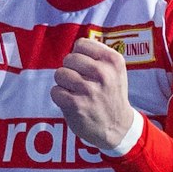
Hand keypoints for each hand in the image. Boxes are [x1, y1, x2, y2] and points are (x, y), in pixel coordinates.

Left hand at [51, 38, 135, 155]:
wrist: (118, 127)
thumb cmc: (111, 95)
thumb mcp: (115, 71)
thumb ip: (97, 55)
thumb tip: (76, 46)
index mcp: (113, 60)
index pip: (81, 44)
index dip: (78, 56)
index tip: (85, 68)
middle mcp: (103, 73)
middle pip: (69, 58)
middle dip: (70, 70)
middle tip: (81, 83)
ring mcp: (89, 89)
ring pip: (60, 74)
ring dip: (63, 84)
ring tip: (76, 92)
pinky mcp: (76, 104)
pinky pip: (55, 91)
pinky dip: (59, 97)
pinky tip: (71, 102)